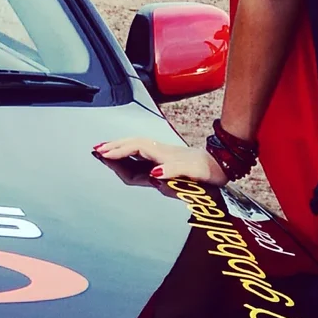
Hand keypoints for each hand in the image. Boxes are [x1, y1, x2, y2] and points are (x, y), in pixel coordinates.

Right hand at [92, 132, 225, 186]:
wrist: (221, 163)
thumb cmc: (207, 169)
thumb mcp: (191, 171)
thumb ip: (172, 171)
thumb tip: (153, 174)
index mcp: (163, 154)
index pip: (134, 148)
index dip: (119, 150)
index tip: (103, 153)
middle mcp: (160, 151)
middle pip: (131, 144)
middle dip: (113, 145)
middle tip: (97, 149)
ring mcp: (162, 153)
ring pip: (134, 146)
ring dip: (119, 146)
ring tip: (105, 149)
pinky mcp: (165, 157)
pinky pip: (140, 151)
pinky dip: (128, 151)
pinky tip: (126, 154)